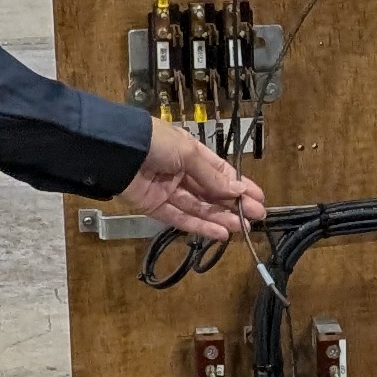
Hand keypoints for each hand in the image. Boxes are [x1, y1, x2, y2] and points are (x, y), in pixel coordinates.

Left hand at [126, 115, 265, 241]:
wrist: (117, 151)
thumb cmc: (155, 143)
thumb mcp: (188, 153)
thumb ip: (212, 176)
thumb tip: (238, 190)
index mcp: (191, 153)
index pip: (221, 172)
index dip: (240, 186)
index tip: (260, 199)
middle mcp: (181, 172)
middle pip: (212, 193)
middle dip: (235, 205)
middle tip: (257, 218)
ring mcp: (168, 191)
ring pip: (200, 208)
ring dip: (221, 218)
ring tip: (242, 228)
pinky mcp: (155, 207)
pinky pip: (181, 218)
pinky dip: (199, 226)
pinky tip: (219, 233)